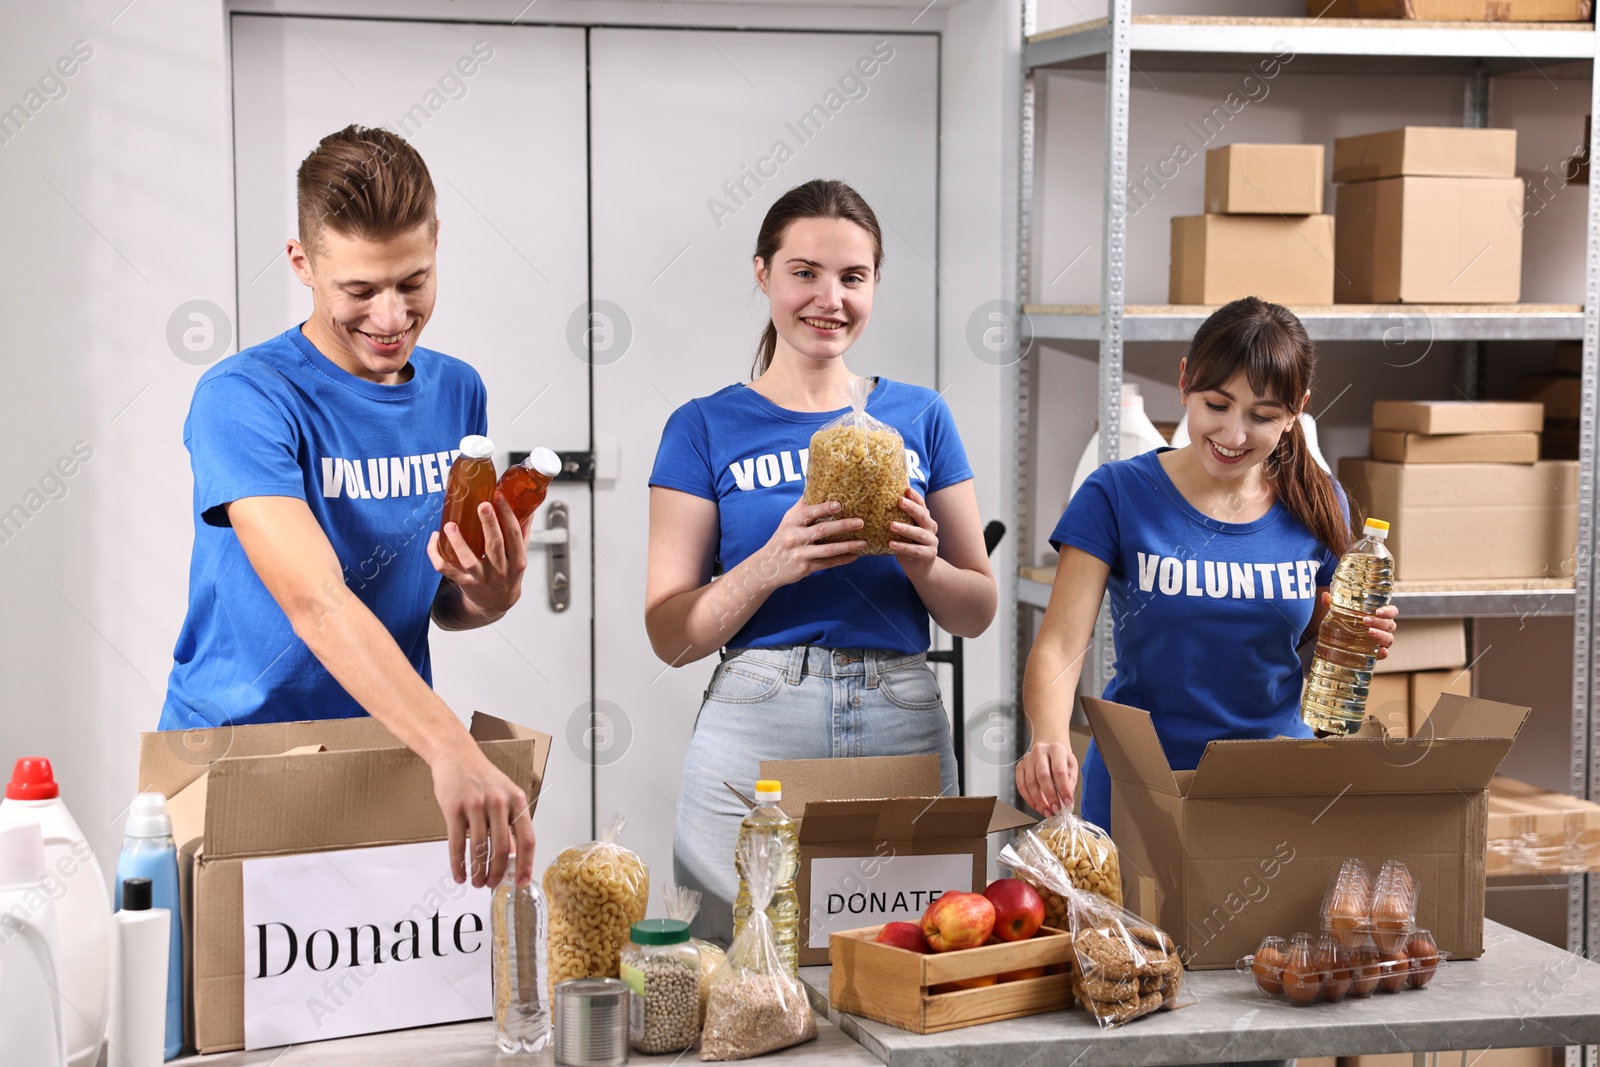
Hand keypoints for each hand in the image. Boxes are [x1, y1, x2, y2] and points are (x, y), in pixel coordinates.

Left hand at [428, 493, 527, 617]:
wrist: (497, 604)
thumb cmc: (509, 574)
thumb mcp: (520, 556)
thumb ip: (522, 532)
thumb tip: (527, 507)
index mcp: (517, 561)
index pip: (514, 535)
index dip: (507, 515)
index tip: (499, 496)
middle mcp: (500, 570)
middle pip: (494, 545)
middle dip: (488, 524)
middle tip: (482, 504)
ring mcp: (480, 577)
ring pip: (468, 560)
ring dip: (458, 542)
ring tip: (451, 525)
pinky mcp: (463, 582)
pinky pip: (446, 569)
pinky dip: (436, 554)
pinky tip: (435, 538)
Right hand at [431, 743, 535, 887]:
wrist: (456, 756)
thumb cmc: (482, 776)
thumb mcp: (505, 795)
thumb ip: (510, 822)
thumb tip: (514, 855)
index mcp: (517, 801)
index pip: (527, 839)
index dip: (526, 864)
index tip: (521, 881)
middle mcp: (499, 803)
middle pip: (502, 849)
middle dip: (498, 873)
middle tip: (493, 885)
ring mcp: (476, 805)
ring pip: (479, 849)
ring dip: (478, 872)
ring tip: (476, 882)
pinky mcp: (454, 808)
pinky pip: (457, 843)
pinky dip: (458, 864)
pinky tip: (459, 874)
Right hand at [755, 498, 867, 585]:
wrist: (767, 566)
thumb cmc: (782, 538)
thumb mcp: (788, 520)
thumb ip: (802, 506)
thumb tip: (815, 485)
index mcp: (792, 522)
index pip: (809, 512)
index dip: (824, 508)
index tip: (839, 504)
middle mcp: (795, 537)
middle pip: (822, 530)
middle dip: (843, 526)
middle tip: (860, 522)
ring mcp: (800, 554)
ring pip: (828, 549)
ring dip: (848, 546)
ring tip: (863, 542)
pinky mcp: (805, 568)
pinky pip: (827, 563)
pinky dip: (842, 560)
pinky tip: (854, 556)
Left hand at [888, 487, 938, 580]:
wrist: (921, 570)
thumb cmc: (908, 546)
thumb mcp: (904, 532)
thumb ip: (897, 519)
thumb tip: (877, 506)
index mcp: (925, 519)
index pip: (922, 505)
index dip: (915, 497)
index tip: (906, 489)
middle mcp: (931, 528)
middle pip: (923, 516)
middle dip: (912, 508)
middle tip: (900, 501)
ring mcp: (931, 542)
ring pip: (919, 533)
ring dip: (905, 528)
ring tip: (891, 525)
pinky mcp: (929, 555)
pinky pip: (915, 550)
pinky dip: (903, 547)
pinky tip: (891, 544)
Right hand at [1016, 741, 1077, 816]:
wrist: (1049, 748)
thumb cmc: (1061, 758)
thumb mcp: (1072, 766)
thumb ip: (1070, 782)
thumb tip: (1066, 799)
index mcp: (1056, 749)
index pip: (1059, 771)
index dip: (1063, 789)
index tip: (1067, 802)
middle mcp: (1040, 752)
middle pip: (1042, 776)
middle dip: (1050, 796)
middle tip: (1055, 809)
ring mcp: (1028, 759)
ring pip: (1030, 783)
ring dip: (1038, 801)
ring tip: (1046, 811)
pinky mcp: (1020, 766)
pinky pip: (1021, 785)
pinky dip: (1028, 799)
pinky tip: (1036, 805)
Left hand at [1315, 591, 1399, 658]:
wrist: (1338, 645)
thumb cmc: (1346, 624)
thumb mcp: (1339, 614)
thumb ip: (1333, 605)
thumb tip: (1325, 595)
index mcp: (1379, 617)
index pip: (1391, 611)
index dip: (1388, 611)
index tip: (1377, 611)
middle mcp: (1384, 629)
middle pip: (1389, 624)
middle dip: (1379, 622)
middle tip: (1365, 620)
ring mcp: (1381, 642)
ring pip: (1389, 638)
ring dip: (1381, 635)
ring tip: (1369, 632)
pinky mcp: (1376, 654)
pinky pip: (1384, 654)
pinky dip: (1383, 653)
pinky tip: (1380, 651)